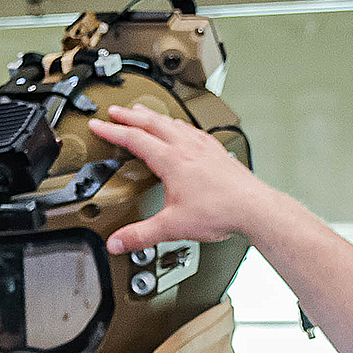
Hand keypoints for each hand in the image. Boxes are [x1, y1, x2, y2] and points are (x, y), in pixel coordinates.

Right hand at [88, 103, 291, 255]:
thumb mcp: (173, 226)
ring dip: (153, 116)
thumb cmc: (220, 211)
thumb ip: (141, 234)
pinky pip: (192, 131)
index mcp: (171, 160)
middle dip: (129, 115)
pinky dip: (179, 125)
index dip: (112, 130)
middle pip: (152, 122)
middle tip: (115, 110)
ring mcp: (203, 147)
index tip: (98, 124)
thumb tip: (118, 242)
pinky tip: (181, 129)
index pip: (134, 138)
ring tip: (143, 112)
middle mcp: (187, 147)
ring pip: (173, 123)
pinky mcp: (216, 152)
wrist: (253, 208)